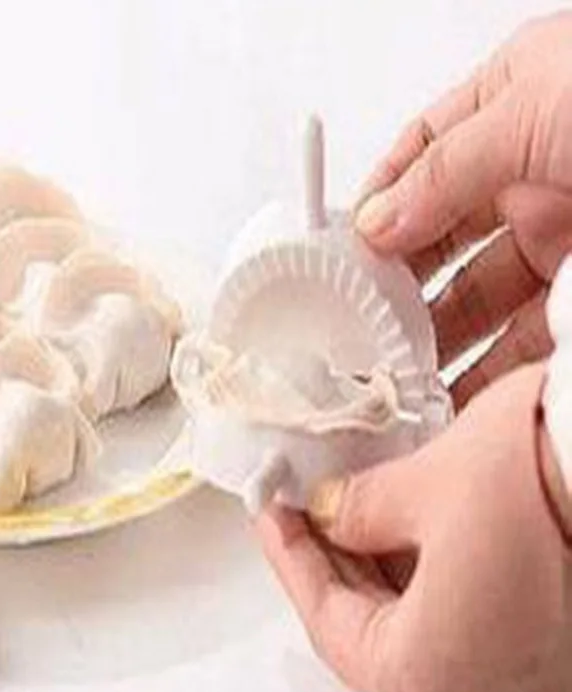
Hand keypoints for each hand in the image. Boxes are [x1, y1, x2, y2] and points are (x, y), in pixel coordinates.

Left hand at [256, 363, 571, 691]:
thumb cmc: (552, 487)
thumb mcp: (419, 488)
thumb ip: (354, 509)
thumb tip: (329, 511)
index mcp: (426, 681)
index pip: (324, 618)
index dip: (291, 555)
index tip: (273, 514)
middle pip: (367, 628)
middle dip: (332, 559)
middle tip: (304, 509)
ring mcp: (515, 684)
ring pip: (412, 625)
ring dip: (375, 563)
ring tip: (346, 508)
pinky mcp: (543, 652)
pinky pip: (458, 621)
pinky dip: (421, 574)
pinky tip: (400, 524)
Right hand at [355, 11, 571, 406]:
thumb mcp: (537, 104)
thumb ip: (442, 169)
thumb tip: (375, 220)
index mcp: (513, 110)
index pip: (418, 161)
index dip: (374, 205)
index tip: (337, 253)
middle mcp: (533, 175)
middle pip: (440, 244)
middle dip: (395, 288)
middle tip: (358, 331)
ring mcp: (567, 238)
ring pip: (479, 302)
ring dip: (436, 341)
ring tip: (396, 377)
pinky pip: (527, 342)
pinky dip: (489, 372)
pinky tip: (456, 393)